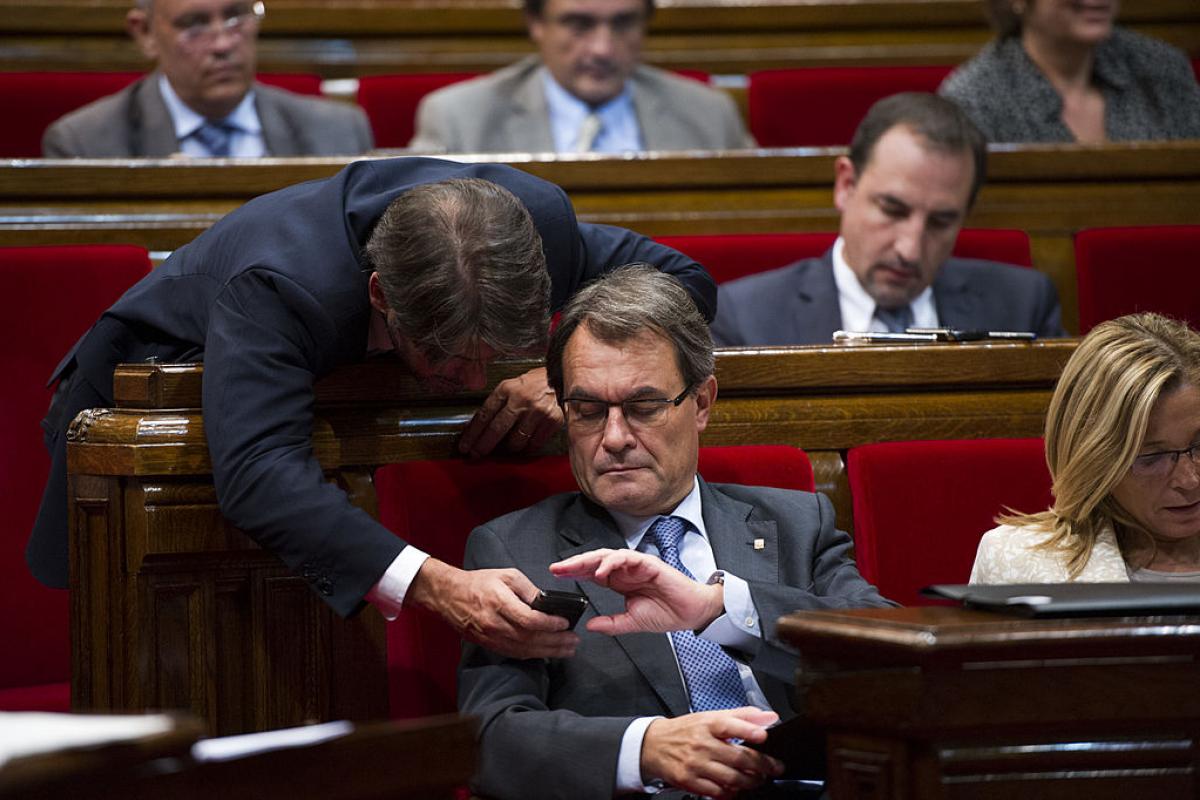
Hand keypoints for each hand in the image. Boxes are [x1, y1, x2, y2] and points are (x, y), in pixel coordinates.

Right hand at [408, 558, 578, 658]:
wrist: (449, 595)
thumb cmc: (479, 582)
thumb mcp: (507, 575)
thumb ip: (528, 589)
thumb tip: (547, 603)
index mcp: (499, 603)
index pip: (530, 620)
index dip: (550, 624)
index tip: (565, 623)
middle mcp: (495, 624)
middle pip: (530, 639)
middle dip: (556, 642)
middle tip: (574, 640)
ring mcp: (491, 637)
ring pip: (524, 650)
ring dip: (549, 652)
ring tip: (567, 650)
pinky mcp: (489, 645)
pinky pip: (515, 654)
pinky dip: (534, 654)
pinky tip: (547, 653)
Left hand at [458, 367, 561, 456]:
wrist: (563, 377)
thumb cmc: (535, 382)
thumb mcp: (513, 385)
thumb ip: (499, 403)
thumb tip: (480, 427)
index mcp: (508, 389)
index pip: (484, 415)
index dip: (472, 433)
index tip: (465, 445)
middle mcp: (521, 400)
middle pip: (496, 430)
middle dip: (483, 446)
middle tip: (475, 455)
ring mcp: (537, 412)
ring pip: (515, 441)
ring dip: (507, 448)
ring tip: (504, 448)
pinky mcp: (552, 421)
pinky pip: (533, 445)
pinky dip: (526, 448)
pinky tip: (522, 446)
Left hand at [550, 548, 723, 634]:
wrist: (690, 613)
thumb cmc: (666, 613)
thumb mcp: (632, 622)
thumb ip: (611, 623)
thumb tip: (590, 626)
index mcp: (620, 582)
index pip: (592, 573)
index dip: (574, 573)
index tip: (556, 576)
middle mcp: (625, 570)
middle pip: (595, 561)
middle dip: (574, 564)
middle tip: (556, 569)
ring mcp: (636, 565)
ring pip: (607, 555)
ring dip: (589, 560)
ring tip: (573, 568)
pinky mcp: (648, 563)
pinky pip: (626, 558)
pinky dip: (611, 562)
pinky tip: (600, 572)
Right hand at [641, 708, 782, 798]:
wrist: (654, 745)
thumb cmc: (687, 730)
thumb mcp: (711, 716)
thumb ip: (743, 716)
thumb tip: (770, 717)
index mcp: (708, 724)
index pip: (730, 725)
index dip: (748, 730)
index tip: (764, 736)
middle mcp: (702, 744)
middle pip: (738, 757)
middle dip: (762, 765)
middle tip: (775, 767)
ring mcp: (695, 764)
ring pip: (731, 778)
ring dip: (751, 781)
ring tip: (758, 778)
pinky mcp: (690, 781)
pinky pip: (718, 792)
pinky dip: (732, 792)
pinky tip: (737, 788)